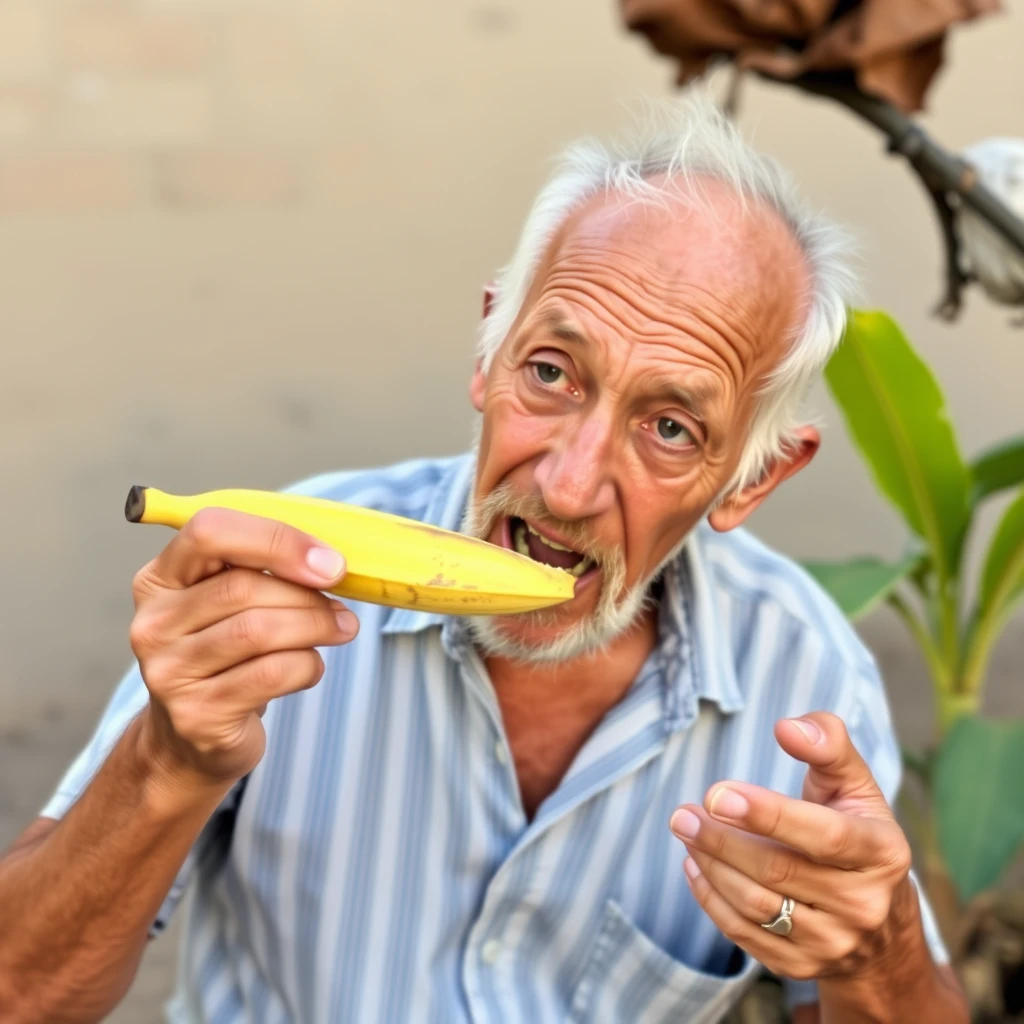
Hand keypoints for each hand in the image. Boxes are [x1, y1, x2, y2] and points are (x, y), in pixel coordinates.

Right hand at [129, 508, 357, 785]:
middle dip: (307, 596)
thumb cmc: (225, 654)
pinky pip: (270, 674)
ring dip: (315, 627)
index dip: (276, 540)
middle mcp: (154, 622)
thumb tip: (329, 562)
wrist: (191, 737)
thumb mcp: (231, 603)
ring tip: (341, 629)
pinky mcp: (196, 713)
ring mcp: (168, 670)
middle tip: (341, 608)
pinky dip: (307, 665)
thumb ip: (265, 571)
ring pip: (258, 631)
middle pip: (242, 587)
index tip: (328, 562)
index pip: (210, 531)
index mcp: (160, 578)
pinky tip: (311, 666)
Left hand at [669, 712, 913, 982]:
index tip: (718, 793)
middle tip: (683, 812)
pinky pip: (746, 936)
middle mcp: (864, 904)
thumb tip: (788, 727)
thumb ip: (826, 744)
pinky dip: (711, 899)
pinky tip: (695, 865)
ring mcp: (835, 942)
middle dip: (721, 838)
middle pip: (778, 871)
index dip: (769, 813)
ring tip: (685, 830)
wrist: (881, 923)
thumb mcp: (854, 783)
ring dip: (710, 865)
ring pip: (756, 906)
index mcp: (882, 852)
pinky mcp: (805, 967)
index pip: (824, 835)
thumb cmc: (856, 830)